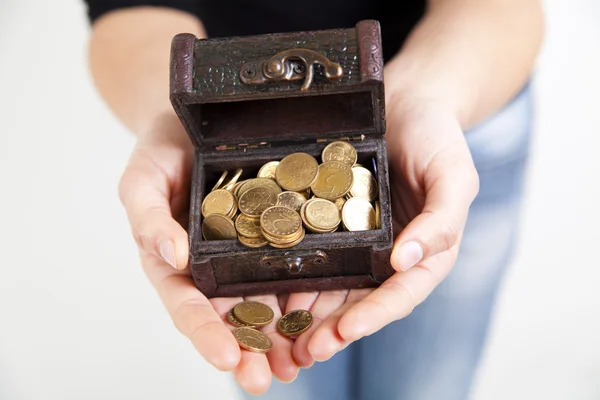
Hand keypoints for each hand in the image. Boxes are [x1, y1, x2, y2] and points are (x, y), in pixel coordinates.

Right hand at [118, 113, 298, 394]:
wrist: (196, 123)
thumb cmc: (161, 151)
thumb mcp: (143, 179)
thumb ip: (147, 216)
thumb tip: (170, 255)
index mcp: (177, 262)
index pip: (189, 306)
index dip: (206, 334)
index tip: (227, 359)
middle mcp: (213, 266)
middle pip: (231, 317)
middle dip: (249, 350)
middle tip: (267, 379)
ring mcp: (247, 254)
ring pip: (265, 301)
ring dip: (281, 336)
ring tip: (300, 363)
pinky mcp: (278, 237)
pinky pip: (292, 267)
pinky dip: (306, 295)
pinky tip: (323, 316)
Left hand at [288, 95, 479, 365]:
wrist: (406, 100)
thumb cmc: (437, 135)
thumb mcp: (453, 174)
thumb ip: (442, 219)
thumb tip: (409, 261)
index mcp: (426, 251)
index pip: (400, 294)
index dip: (373, 316)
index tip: (344, 333)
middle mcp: (392, 253)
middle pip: (362, 300)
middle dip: (334, 328)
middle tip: (306, 351)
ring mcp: (362, 239)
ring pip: (335, 285)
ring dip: (310, 312)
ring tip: (282, 333)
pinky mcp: (335, 221)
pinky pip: (316, 253)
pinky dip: (298, 274)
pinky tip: (273, 289)